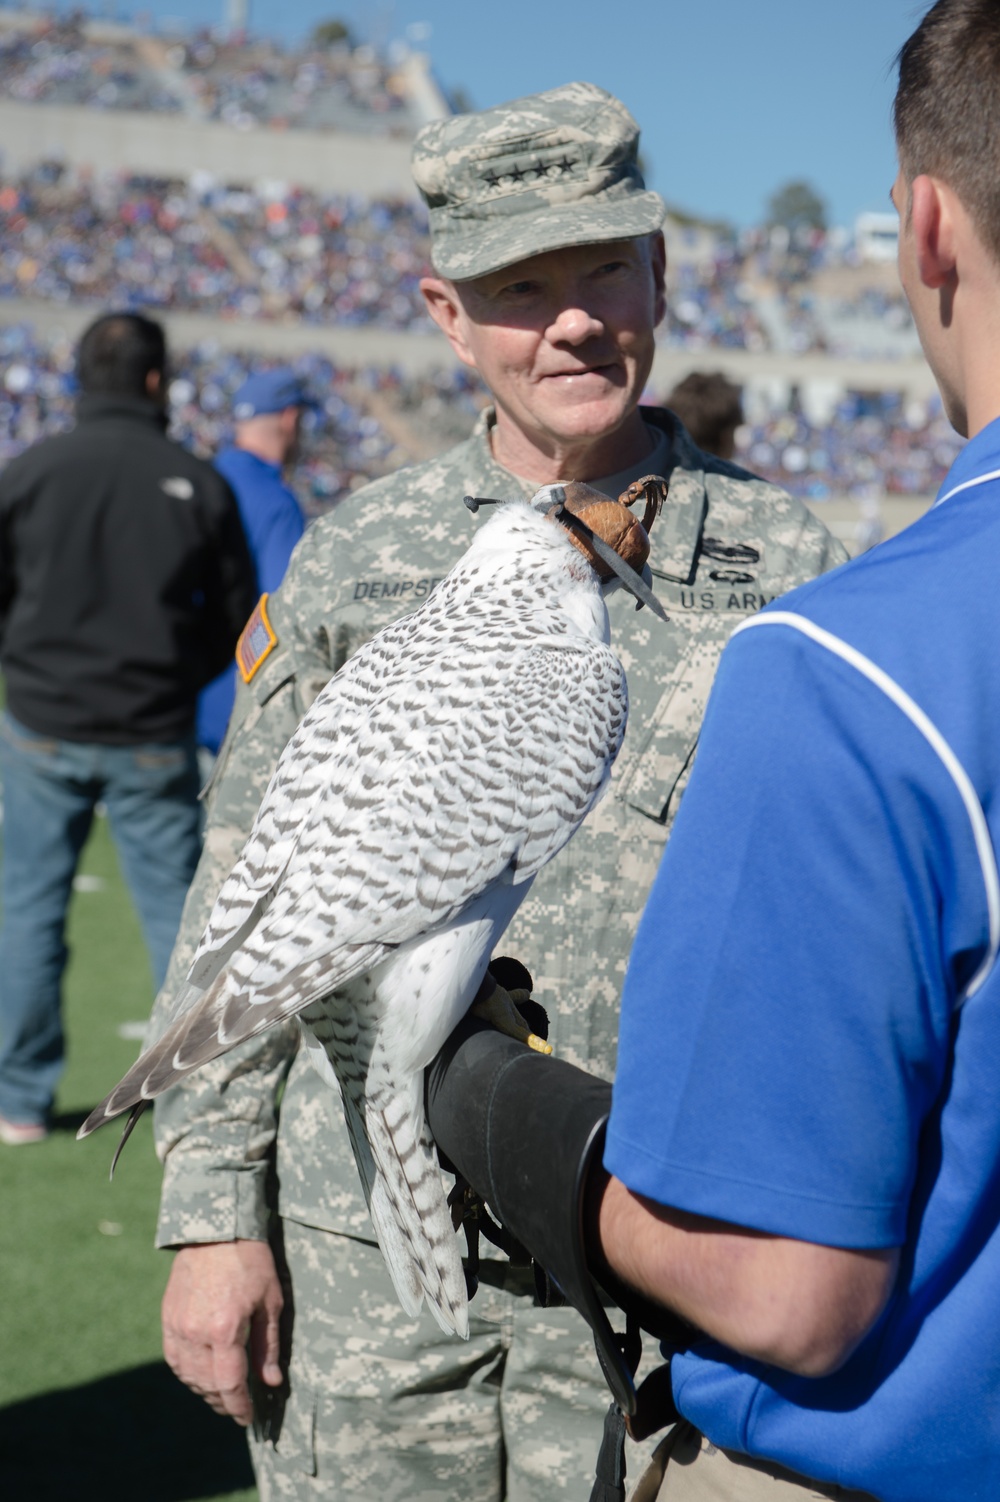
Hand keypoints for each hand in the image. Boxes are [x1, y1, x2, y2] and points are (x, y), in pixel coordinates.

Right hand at [161, 1239, 283, 1425]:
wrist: (216, 1229)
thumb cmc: (250, 1261)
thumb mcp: (270, 1301)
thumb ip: (268, 1345)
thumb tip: (271, 1381)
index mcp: (225, 1330)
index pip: (230, 1385)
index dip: (239, 1407)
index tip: (247, 1418)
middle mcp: (197, 1333)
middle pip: (206, 1384)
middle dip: (223, 1402)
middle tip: (236, 1409)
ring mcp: (178, 1326)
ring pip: (187, 1375)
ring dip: (203, 1391)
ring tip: (220, 1395)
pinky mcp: (168, 1317)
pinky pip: (174, 1358)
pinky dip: (187, 1373)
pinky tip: (199, 1374)